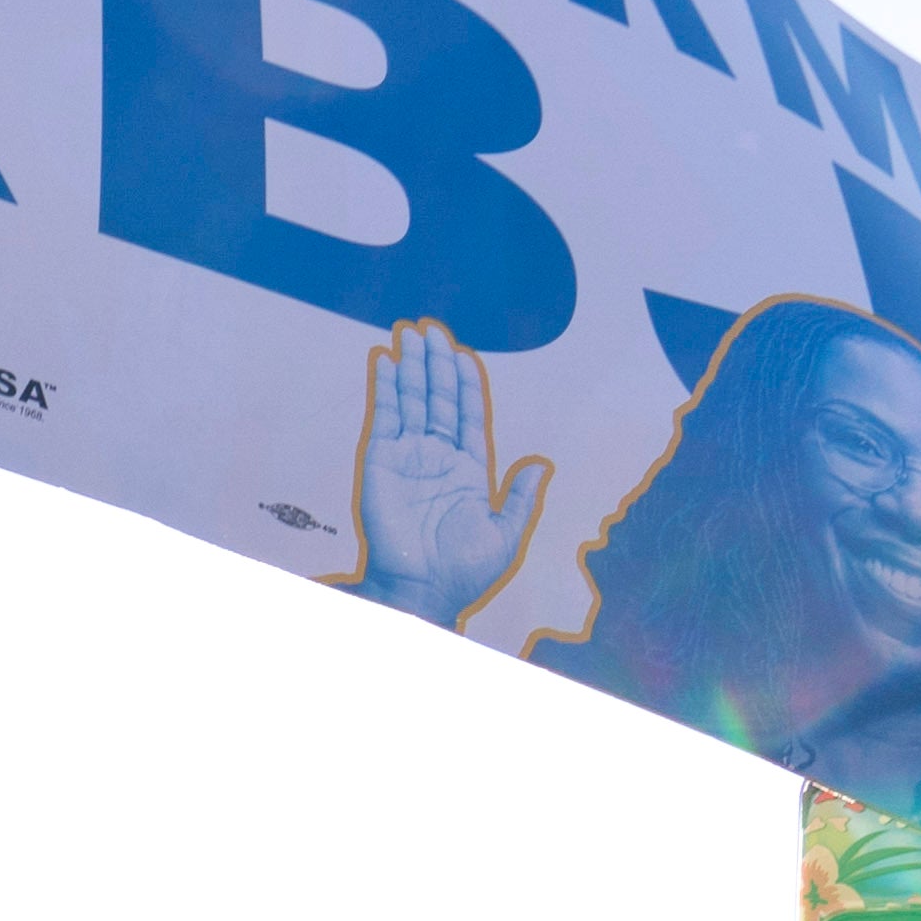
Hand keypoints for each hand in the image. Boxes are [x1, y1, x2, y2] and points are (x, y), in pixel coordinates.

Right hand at [340, 319, 547, 631]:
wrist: (422, 592)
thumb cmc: (463, 573)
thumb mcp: (506, 535)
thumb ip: (521, 497)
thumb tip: (540, 463)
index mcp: (468, 469)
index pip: (467, 414)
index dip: (466, 382)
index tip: (463, 353)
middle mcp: (436, 457)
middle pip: (437, 398)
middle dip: (435, 362)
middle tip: (431, 328)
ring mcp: (407, 458)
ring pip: (411, 400)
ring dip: (411, 366)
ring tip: (410, 332)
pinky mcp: (380, 463)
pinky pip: (384, 418)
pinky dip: (386, 389)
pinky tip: (387, 362)